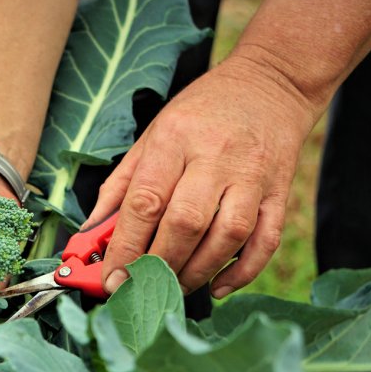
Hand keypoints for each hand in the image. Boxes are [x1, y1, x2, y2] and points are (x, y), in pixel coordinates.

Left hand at [87, 56, 316, 298]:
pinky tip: (219, 286)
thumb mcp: (152, 135)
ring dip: (197, 272)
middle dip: (159, 264)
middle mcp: (215, 156)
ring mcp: (253, 175)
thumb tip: (90, 233)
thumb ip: (120, 185)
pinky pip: (266, 240)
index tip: (111, 279)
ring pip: (228, 236)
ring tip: (174, 287)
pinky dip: (243, 271)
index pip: (145, 201)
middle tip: (141, 287)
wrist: (270, 84)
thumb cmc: (201, 113)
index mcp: (174, 139)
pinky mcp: (280, 192)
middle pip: (186, 223)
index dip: (126, 247)